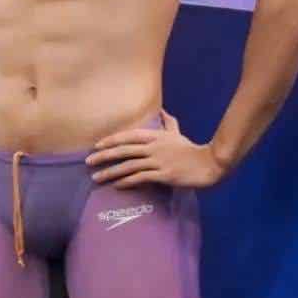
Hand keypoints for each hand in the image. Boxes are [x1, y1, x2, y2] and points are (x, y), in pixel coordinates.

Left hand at [86, 110, 224, 188]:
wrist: (208, 164)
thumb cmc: (191, 150)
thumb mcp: (178, 134)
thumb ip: (168, 123)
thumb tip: (163, 111)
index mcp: (156, 136)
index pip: (128, 136)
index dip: (111, 140)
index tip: (97, 145)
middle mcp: (154, 147)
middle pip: (124, 150)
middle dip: (104, 156)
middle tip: (89, 162)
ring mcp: (158, 161)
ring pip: (129, 166)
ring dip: (110, 172)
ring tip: (97, 178)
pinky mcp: (163, 175)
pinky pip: (140, 178)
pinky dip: (126, 181)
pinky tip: (116, 185)